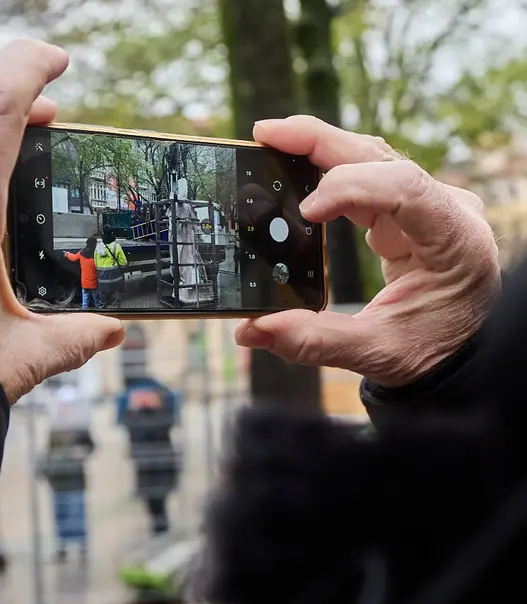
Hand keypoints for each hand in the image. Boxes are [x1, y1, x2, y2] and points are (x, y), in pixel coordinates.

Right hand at [236, 116, 499, 387]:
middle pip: (380, 157)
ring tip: (270, 140)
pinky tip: (293, 166)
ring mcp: (427, 206)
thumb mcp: (378, 352)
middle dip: (320, 142)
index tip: (305, 213)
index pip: (403, 187)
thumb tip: (251, 329)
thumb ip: (314, 340)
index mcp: (454, 239)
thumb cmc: (435, 350)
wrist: (467, 352)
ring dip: (319, 148)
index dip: (349, 188)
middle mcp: (446, 209)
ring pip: (370, 158)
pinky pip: (365, 178)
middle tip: (265, 135)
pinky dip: (326, 170)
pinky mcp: (406, 212)